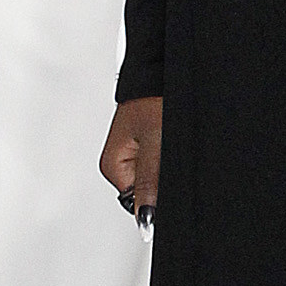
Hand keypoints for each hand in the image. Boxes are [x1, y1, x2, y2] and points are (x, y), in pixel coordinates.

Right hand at [100, 96, 161, 226]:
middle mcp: (120, 160)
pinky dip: (168, 154)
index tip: (168, 181)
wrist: (161, 70)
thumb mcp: (155, 143)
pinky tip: (172, 140)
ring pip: (154, 175)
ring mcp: (133, 151)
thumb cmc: (154, 98)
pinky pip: (158, 160)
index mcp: (114, 165)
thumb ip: (149, 181)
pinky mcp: (146, 142)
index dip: (156, 199)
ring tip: (170, 142)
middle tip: (169, 154)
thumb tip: (144, 216)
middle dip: (162, 181)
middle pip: (145, 190)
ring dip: (166, 166)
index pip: (136, 202)